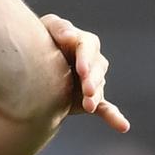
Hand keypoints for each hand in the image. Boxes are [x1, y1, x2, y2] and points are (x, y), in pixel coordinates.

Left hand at [41, 14, 129, 132]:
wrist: (32, 65)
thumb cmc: (40, 39)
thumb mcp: (46, 28)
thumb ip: (59, 28)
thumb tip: (71, 36)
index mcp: (82, 42)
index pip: (87, 48)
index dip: (86, 59)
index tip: (81, 70)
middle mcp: (91, 61)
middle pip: (96, 70)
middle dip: (92, 80)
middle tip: (87, 90)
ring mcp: (91, 81)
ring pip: (97, 89)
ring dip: (95, 98)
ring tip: (88, 106)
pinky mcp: (89, 98)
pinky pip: (105, 108)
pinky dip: (113, 116)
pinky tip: (123, 126)